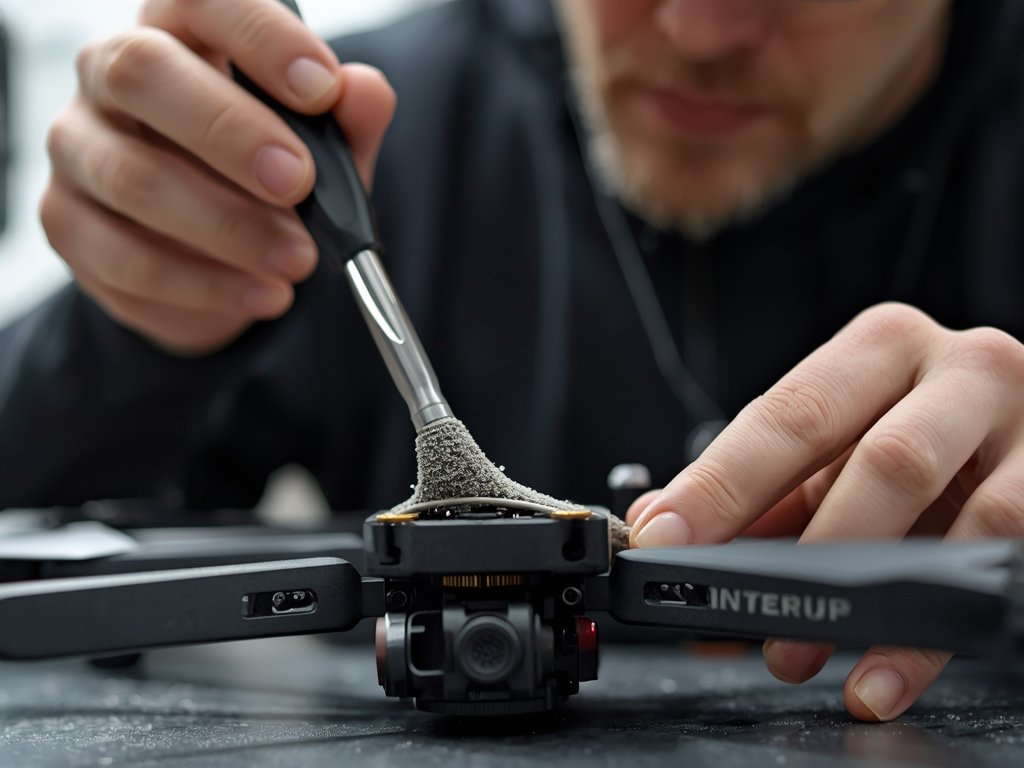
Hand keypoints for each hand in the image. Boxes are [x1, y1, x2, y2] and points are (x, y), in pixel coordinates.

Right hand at [40, 0, 395, 354]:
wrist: (217, 260)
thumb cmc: (264, 180)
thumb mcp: (320, 150)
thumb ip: (345, 121)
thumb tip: (364, 91)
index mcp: (179, 33)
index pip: (202, 0)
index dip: (260, 37)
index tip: (322, 88)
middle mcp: (110, 74)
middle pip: (144, 72)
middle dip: (230, 131)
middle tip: (300, 183)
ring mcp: (78, 149)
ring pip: (134, 178)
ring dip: (228, 227)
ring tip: (298, 259)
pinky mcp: (69, 225)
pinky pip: (127, 258)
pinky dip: (206, 285)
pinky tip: (265, 294)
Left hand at [627, 302, 1023, 720]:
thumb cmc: (920, 431)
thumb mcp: (839, 446)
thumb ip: (761, 484)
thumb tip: (663, 523)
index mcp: (882, 348)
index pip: (791, 412)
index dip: (723, 481)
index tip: (665, 535)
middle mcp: (962, 370)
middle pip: (882, 459)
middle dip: (804, 547)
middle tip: (739, 607)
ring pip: (961, 517)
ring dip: (872, 601)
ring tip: (803, 656)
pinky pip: (1008, 562)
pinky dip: (938, 633)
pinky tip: (889, 670)